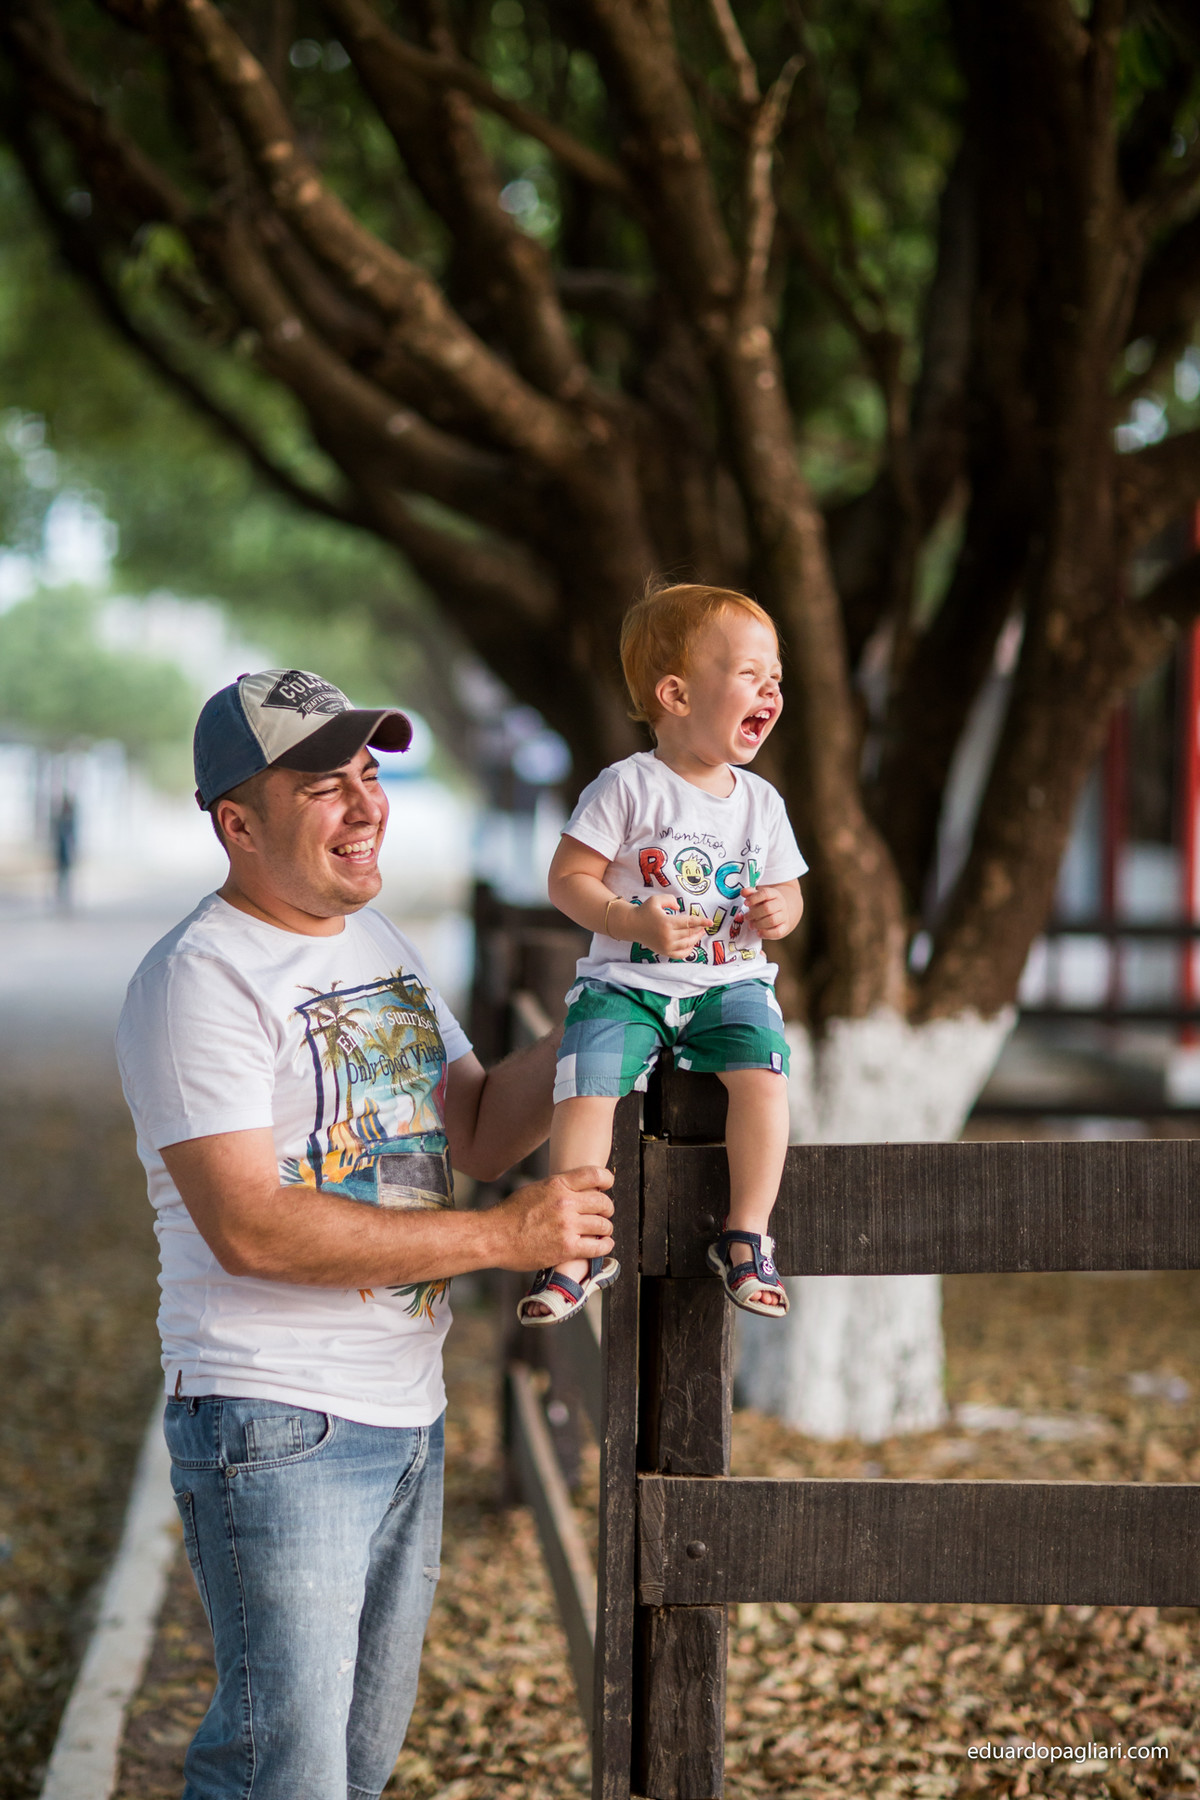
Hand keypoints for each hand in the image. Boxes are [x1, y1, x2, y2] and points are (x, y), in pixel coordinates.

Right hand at [490, 1166, 614, 1270]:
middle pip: (603, 1202)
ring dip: (605, 1228)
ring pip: (603, 1225)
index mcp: (557, 1185)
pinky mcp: (567, 1248)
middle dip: (606, 1208)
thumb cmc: (510, 1214)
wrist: (494, 1237)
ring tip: (602, 1231)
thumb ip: (557, 1188)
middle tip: (603, 1214)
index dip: (606, 1179)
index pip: (595, 1175)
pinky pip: (598, 1247)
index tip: (607, 1185)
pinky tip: (603, 1244)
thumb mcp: (534, 1189)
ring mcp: (567, 1226)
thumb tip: (574, 1189)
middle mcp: (565, 1203)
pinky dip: (604, 1245)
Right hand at [626, 892, 707, 956]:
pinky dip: (688, 950)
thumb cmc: (645, 911)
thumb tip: (679, 907)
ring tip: (700, 933)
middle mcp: (667, 936)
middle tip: (704, 926)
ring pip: (687, 944)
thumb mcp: (656, 900)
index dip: (701, 922)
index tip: (710, 922)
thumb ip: (670, 899)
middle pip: (689, 933)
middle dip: (699, 929)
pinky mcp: (664, 951)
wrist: (632, 925)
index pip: (689, 923)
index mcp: (667, 923)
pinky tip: (691, 944)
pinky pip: (680, 954)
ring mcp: (666, 946)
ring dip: (696, 938)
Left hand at [744, 883, 789, 939]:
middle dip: (754, 914)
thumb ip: (750, 894)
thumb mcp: (759, 896)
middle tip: (746, 917)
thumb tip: (743, 892)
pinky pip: (777, 932)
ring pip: (772, 920)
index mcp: (774, 894)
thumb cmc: (766, 903)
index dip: (754, 898)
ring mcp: (784, 916)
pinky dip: (766, 933)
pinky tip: (759, 932)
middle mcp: (781, 904)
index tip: (745, 903)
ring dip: (758, 924)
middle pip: (768, 908)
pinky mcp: (785, 927)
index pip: (765, 893)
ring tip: (751, 926)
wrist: (782, 911)